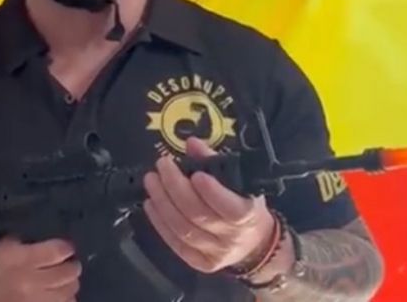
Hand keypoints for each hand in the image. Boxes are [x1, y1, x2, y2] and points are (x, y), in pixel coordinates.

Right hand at [0, 236, 80, 301]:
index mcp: (25, 259)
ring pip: (69, 292)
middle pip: (69, 272)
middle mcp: (34, 281)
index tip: (66, 249)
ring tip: (65, 282)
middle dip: (72, 266)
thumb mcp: (3, 247)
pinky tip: (59, 297)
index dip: (67, 248)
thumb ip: (26, 243)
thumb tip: (47, 243)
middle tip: (69, 265)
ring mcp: (37, 301)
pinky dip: (64, 300)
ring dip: (70, 285)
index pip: (60, 250)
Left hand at [143, 137, 276, 273]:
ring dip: (162, 203)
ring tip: (152, 181)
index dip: (211, 192)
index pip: (229, 207)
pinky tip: (151, 204)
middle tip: (162, 166)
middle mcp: (231, 238)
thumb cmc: (246, 205)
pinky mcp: (199, 263)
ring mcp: (214, 253)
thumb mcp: (240, 181)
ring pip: (183, 229)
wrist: (255, 244)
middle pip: (198, 214)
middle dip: (175, 187)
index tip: (195, 173)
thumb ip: (215, 161)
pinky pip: (175, 243)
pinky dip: (160, 223)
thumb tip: (192, 144)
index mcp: (247, 216)